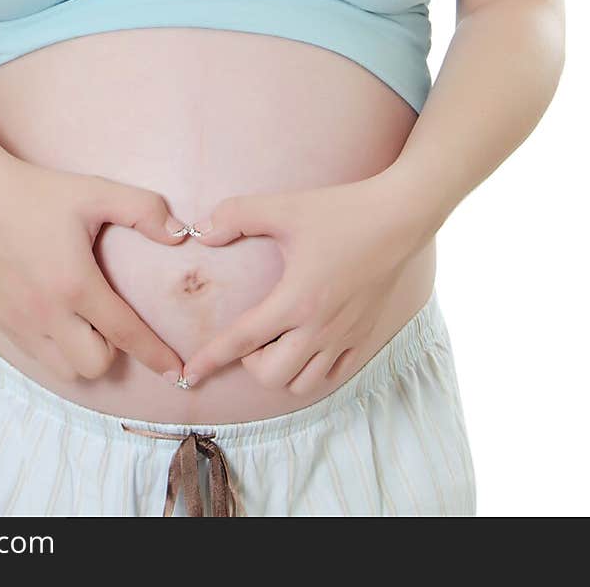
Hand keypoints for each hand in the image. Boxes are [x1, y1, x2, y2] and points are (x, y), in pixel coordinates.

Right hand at [0, 154, 190, 382]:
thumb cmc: (40, 193)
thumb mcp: (96, 191)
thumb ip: (144, 210)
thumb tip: (180, 235)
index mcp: (74, 284)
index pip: (124, 333)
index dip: (155, 355)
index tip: (179, 373)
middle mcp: (46, 312)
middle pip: (94, 365)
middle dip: (113, 350)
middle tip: (111, 317)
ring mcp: (20, 322)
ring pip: (64, 370)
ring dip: (83, 354)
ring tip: (85, 320)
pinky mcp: (2, 323)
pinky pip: (38, 357)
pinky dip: (57, 348)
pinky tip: (60, 317)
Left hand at [181, 172, 419, 394]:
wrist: (399, 218)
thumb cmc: (342, 211)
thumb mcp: (284, 207)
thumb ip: (238, 216)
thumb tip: (203, 231)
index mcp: (296, 300)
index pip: (242, 339)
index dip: (212, 358)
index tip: (190, 373)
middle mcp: (320, 327)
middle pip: (272, 375)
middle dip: (251, 363)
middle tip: (252, 335)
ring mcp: (346, 336)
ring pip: (303, 383)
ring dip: (282, 370)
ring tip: (279, 341)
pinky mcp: (366, 337)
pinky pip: (335, 375)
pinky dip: (313, 370)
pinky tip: (308, 345)